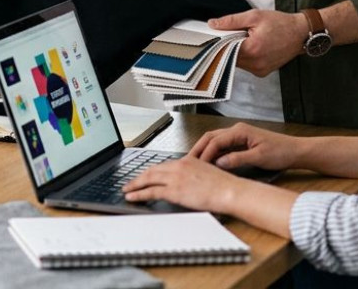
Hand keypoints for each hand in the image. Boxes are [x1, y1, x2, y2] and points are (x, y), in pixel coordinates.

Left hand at [122, 155, 245, 212]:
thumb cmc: (224, 186)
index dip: (150, 171)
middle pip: (152, 170)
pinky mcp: (175, 190)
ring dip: (135, 185)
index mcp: (187, 160)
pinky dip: (139, 194)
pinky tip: (133, 197)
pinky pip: (151, 192)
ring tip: (126, 190)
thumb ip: (192, 174)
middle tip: (129, 183)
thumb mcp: (206, 173)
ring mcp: (175, 178)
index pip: (162, 165)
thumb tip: (184, 182)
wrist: (230, 191)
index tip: (143, 175)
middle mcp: (179, 166)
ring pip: (148, 179)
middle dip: (138, 177)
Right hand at [188, 122, 304, 171]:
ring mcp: (239, 136)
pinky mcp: (242, 142)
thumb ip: (238, 159)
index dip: (205, 153)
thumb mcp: (259, 157)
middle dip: (199, 149)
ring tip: (196, 163)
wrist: (296, 151)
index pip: (215, 141)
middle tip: (188, 161)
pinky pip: (223, 146)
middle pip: (211, 137)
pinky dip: (214, 154)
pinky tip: (211, 163)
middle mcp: (237, 130)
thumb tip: (219, 163)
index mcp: (240, 131)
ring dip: (205, 151)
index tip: (198, 165)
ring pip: (215, 141)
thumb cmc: (281, 152)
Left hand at [209, 9, 308, 75]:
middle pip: (229, 57)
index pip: (224, 49)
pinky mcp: (263, 72)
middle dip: (228, 46)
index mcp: (252, 49)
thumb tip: (213, 24)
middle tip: (233, 34)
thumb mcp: (254, 16)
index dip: (218, 41)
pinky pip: (247, 65)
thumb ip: (231, 21)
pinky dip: (246, 57)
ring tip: (246, 39)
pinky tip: (253, 46)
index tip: (214, 35)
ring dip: (237, 51)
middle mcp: (255, 64)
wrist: (301, 33)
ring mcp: (260, 70)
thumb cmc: (281, 23)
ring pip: (237, 62)